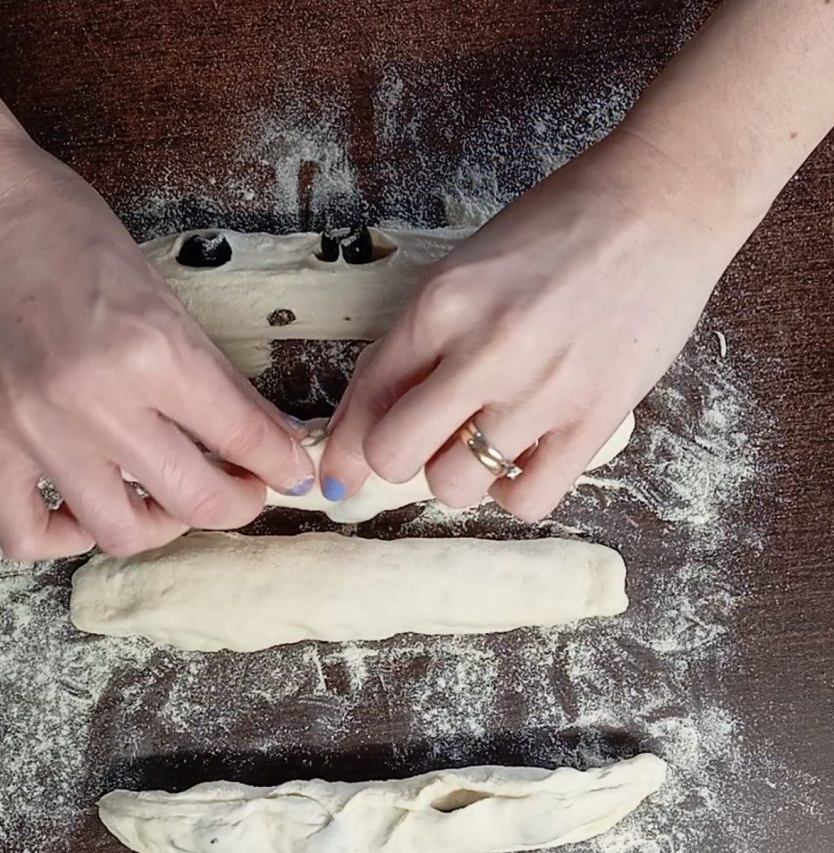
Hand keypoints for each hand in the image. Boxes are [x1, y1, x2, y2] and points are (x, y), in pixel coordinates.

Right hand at [0, 128, 311, 560]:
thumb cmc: (74, 242)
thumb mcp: (168, 303)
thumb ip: (222, 383)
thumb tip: (274, 439)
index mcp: (149, 352)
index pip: (243, 438)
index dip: (282, 465)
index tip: (290, 472)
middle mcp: (92, 401)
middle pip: (193, 501)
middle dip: (238, 503)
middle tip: (243, 487)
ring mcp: (34, 431)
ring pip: (118, 532)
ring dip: (161, 525)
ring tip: (168, 498)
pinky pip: (25, 533)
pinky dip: (64, 537)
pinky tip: (87, 512)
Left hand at [321, 131, 750, 520]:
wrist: (663, 204)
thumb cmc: (563, 225)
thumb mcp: (472, 265)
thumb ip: (425, 337)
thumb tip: (379, 411)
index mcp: (442, 301)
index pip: (367, 393)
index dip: (344, 445)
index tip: (338, 475)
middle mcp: (483, 350)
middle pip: (394, 454)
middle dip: (398, 459)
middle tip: (427, 442)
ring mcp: (541, 390)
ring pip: (454, 486)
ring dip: (458, 475)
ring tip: (486, 443)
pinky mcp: (595, 419)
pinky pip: (527, 500)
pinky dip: (514, 491)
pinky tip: (525, 460)